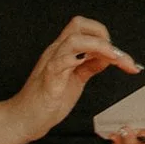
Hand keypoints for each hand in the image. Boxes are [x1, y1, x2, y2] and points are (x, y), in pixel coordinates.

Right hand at [18, 19, 137, 139]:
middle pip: (78, 25)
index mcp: (64, 51)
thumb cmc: (48, 100)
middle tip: (118, 56)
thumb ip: (91, 65)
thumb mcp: (77, 79)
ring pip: (73, 40)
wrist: (25, 119)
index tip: (120, 55)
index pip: (84, 27)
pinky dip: (76, 59)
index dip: (104, 35)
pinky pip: (59, 63)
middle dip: (103, 35)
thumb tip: (110, 56)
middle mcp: (57, 52)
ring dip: (98, 46)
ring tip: (113, 58)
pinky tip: (85, 64)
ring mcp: (51, 64)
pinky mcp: (49, 80)